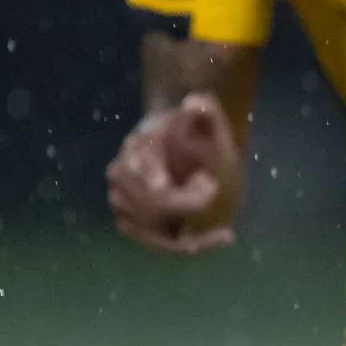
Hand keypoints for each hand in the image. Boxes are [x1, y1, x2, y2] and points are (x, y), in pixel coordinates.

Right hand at [105, 92, 240, 254]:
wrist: (185, 152)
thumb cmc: (196, 136)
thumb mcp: (208, 122)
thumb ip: (206, 111)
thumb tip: (195, 102)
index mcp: (138, 146)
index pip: (140, 166)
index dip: (153, 177)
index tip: (168, 185)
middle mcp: (121, 175)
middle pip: (151, 202)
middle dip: (186, 201)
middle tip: (212, 185)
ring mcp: (123, 202)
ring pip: (156, 226)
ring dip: (190, 217)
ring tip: (210, 192)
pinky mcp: (134, 225)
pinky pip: (163, 243)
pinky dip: (196, 243)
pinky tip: (224, 236)